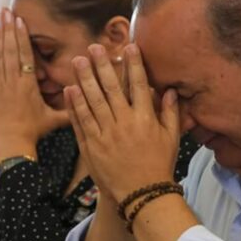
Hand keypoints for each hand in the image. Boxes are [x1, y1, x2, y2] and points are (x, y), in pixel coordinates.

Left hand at [0, 10, 67, 163]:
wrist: (11, 144)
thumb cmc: (34, 132)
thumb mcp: (54, 119)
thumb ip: (71, 109)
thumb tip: (88, 99)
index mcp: (29, 85)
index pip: (25, 55)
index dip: (23, 36)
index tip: (21, 20)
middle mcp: (13, 81)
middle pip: (10, 50)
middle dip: (8, 29)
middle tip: (6, 10)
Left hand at [65, 43, 179, 201]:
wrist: (142, 194)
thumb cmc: (159, 164)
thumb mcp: (171, 138)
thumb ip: (171, 113)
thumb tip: (170, 90)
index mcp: (145, 119)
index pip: (139, 85)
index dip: (134, 64)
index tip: (129, 46)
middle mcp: (124, 123)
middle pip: (111, 88)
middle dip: (102, 65)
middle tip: (93, 46)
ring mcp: (106, 134)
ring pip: (92, 101)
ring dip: (84, 79)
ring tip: (77, 61)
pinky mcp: (92, 146)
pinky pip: (81, 122)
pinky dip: (74, 105)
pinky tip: (69, 89)